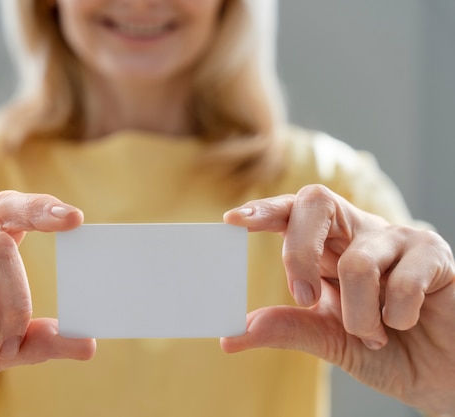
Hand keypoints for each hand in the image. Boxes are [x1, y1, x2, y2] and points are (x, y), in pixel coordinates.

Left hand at [222, 184, 454, 414]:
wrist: (444, 378)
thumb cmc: (389, 352)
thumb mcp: (331, 341)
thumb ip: (288, 329)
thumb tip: (232, 335)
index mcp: (330, 249)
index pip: (293, 213)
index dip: (265, 210)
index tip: (232, 219)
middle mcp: (359, 234)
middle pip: (316, 202)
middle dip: (299, 251)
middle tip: (303, 296)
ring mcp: (398, 239)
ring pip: (357, 262)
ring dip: (358, 315)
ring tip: (375, 336)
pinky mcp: (435, 254)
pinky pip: (402, 281)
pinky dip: (396, 317)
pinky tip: (406, 324)